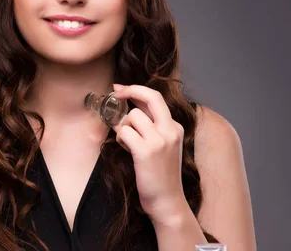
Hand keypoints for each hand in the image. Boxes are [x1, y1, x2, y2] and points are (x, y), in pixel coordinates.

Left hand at [112, 84, 187, 223]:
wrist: (167, 201)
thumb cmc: (159, 174)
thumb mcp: (162, 146)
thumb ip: (149, 126)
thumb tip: (126, 108)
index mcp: (175, 127)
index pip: (156, 98)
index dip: (136, 89)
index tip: (120, 88)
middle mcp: (170, 130)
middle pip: (150, 97)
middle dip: (129, 91)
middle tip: (115, 93)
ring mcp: (159, 140)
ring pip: (132, 117)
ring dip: (123, 127)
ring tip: (128, 143)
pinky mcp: (146, 151)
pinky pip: (124, 132)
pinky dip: (120, 139)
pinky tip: (127, 149)